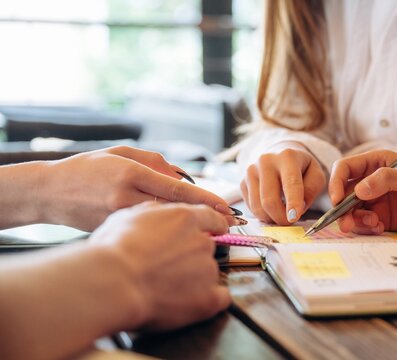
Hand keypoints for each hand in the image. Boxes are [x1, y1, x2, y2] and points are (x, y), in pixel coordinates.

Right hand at [37, 146, 232, 230]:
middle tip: (229, 222)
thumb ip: (155, 162)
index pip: (176, 188)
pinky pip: (147, 231)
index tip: (226, 208)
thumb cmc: (87, 168)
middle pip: (175, 210)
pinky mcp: (114, 231)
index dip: (205, 199)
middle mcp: (125, 198)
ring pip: (163, 224)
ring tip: (211, 229)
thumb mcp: (121, 153)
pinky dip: (165, 232)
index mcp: (130, 174)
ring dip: (187, 227)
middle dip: (203, 217)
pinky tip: (178, 234)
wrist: (50, 192)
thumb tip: (183, 177)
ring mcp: (119, 218)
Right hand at [89, 201, 230, 329]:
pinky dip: (208, 300)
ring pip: (209, 272)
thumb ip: (154, 212)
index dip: (214, 226)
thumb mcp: (129, 216)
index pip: (212, 218)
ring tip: (167, 287)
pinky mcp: (208, 298)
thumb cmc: (113, 250)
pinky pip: (219, 297)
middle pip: (206, 247)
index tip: (214, 231)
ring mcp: (207, 270)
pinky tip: (190, 302)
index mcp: (184, 218)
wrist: (113, 282)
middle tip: (168, 267)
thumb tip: (161, 213)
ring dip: (195, 278)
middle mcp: (201, 241)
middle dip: (192, 256)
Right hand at [240, 146, 325, 224]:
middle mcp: (265, 161)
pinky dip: (262, 213)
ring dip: (271, 218)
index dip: (293, 203)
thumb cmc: (300, 167)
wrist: (279, 155)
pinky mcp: (242, 182)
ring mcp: (250, 171)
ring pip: (257, 206)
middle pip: (269, 200)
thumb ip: (311, 190)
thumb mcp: (315, 174)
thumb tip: (297, 208)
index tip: (294, 218)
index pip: (290, 183)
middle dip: (280, 217)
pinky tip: (271, 208)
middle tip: (290, 221)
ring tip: (281, 215)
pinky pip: (250, 207)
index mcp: (287, 157)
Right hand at [329, 150, 396, 233]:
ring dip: (356, 220)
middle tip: (348, 223)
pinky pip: (364, 224)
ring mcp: (377, 200)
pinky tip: (379, 228)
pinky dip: (366, 228)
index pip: (347, 168)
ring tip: (373, 225)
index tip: (336, 200)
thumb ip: (387, 180)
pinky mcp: (382, 218)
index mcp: (378, 162)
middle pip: (345, 193)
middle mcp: (373, 180)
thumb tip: (358, 189)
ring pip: (352, 210)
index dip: (337, 182)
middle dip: (344, 208)